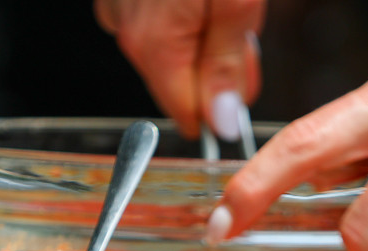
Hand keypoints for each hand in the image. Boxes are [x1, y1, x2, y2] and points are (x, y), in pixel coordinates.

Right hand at [95, 0, 264, 138]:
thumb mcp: (234, 2)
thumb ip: (226, 65)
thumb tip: (221, 121)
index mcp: (155, 43)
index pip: (187, 115)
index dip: (223, 105)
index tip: (246, 82)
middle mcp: (129, 32)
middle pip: (180, 84)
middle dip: (217, 66)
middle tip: (241, 30)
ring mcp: (121, 10)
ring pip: (173, 53)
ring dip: (205, 39)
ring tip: (222, 5)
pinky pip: (158, 24)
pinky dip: (187, 16)